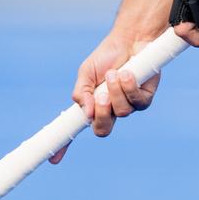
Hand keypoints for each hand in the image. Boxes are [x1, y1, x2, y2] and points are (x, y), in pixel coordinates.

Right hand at [48, 29, 162, 162]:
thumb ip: (81, 93)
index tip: (53, 160)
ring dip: (116, 92)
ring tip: (115, 73)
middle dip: (101, 114)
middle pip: (103, 130)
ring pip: (121, 113)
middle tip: (100, 97)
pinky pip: (137, 103)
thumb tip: (86, 113)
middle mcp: (110, 110)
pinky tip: (128, 73)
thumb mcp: (86, 73)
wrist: (130, 39)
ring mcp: (128, 106)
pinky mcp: (145, 99)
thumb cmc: (107, 56)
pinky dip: (130, 87)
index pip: (76, 129)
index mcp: (92, 106)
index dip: (64, 146)